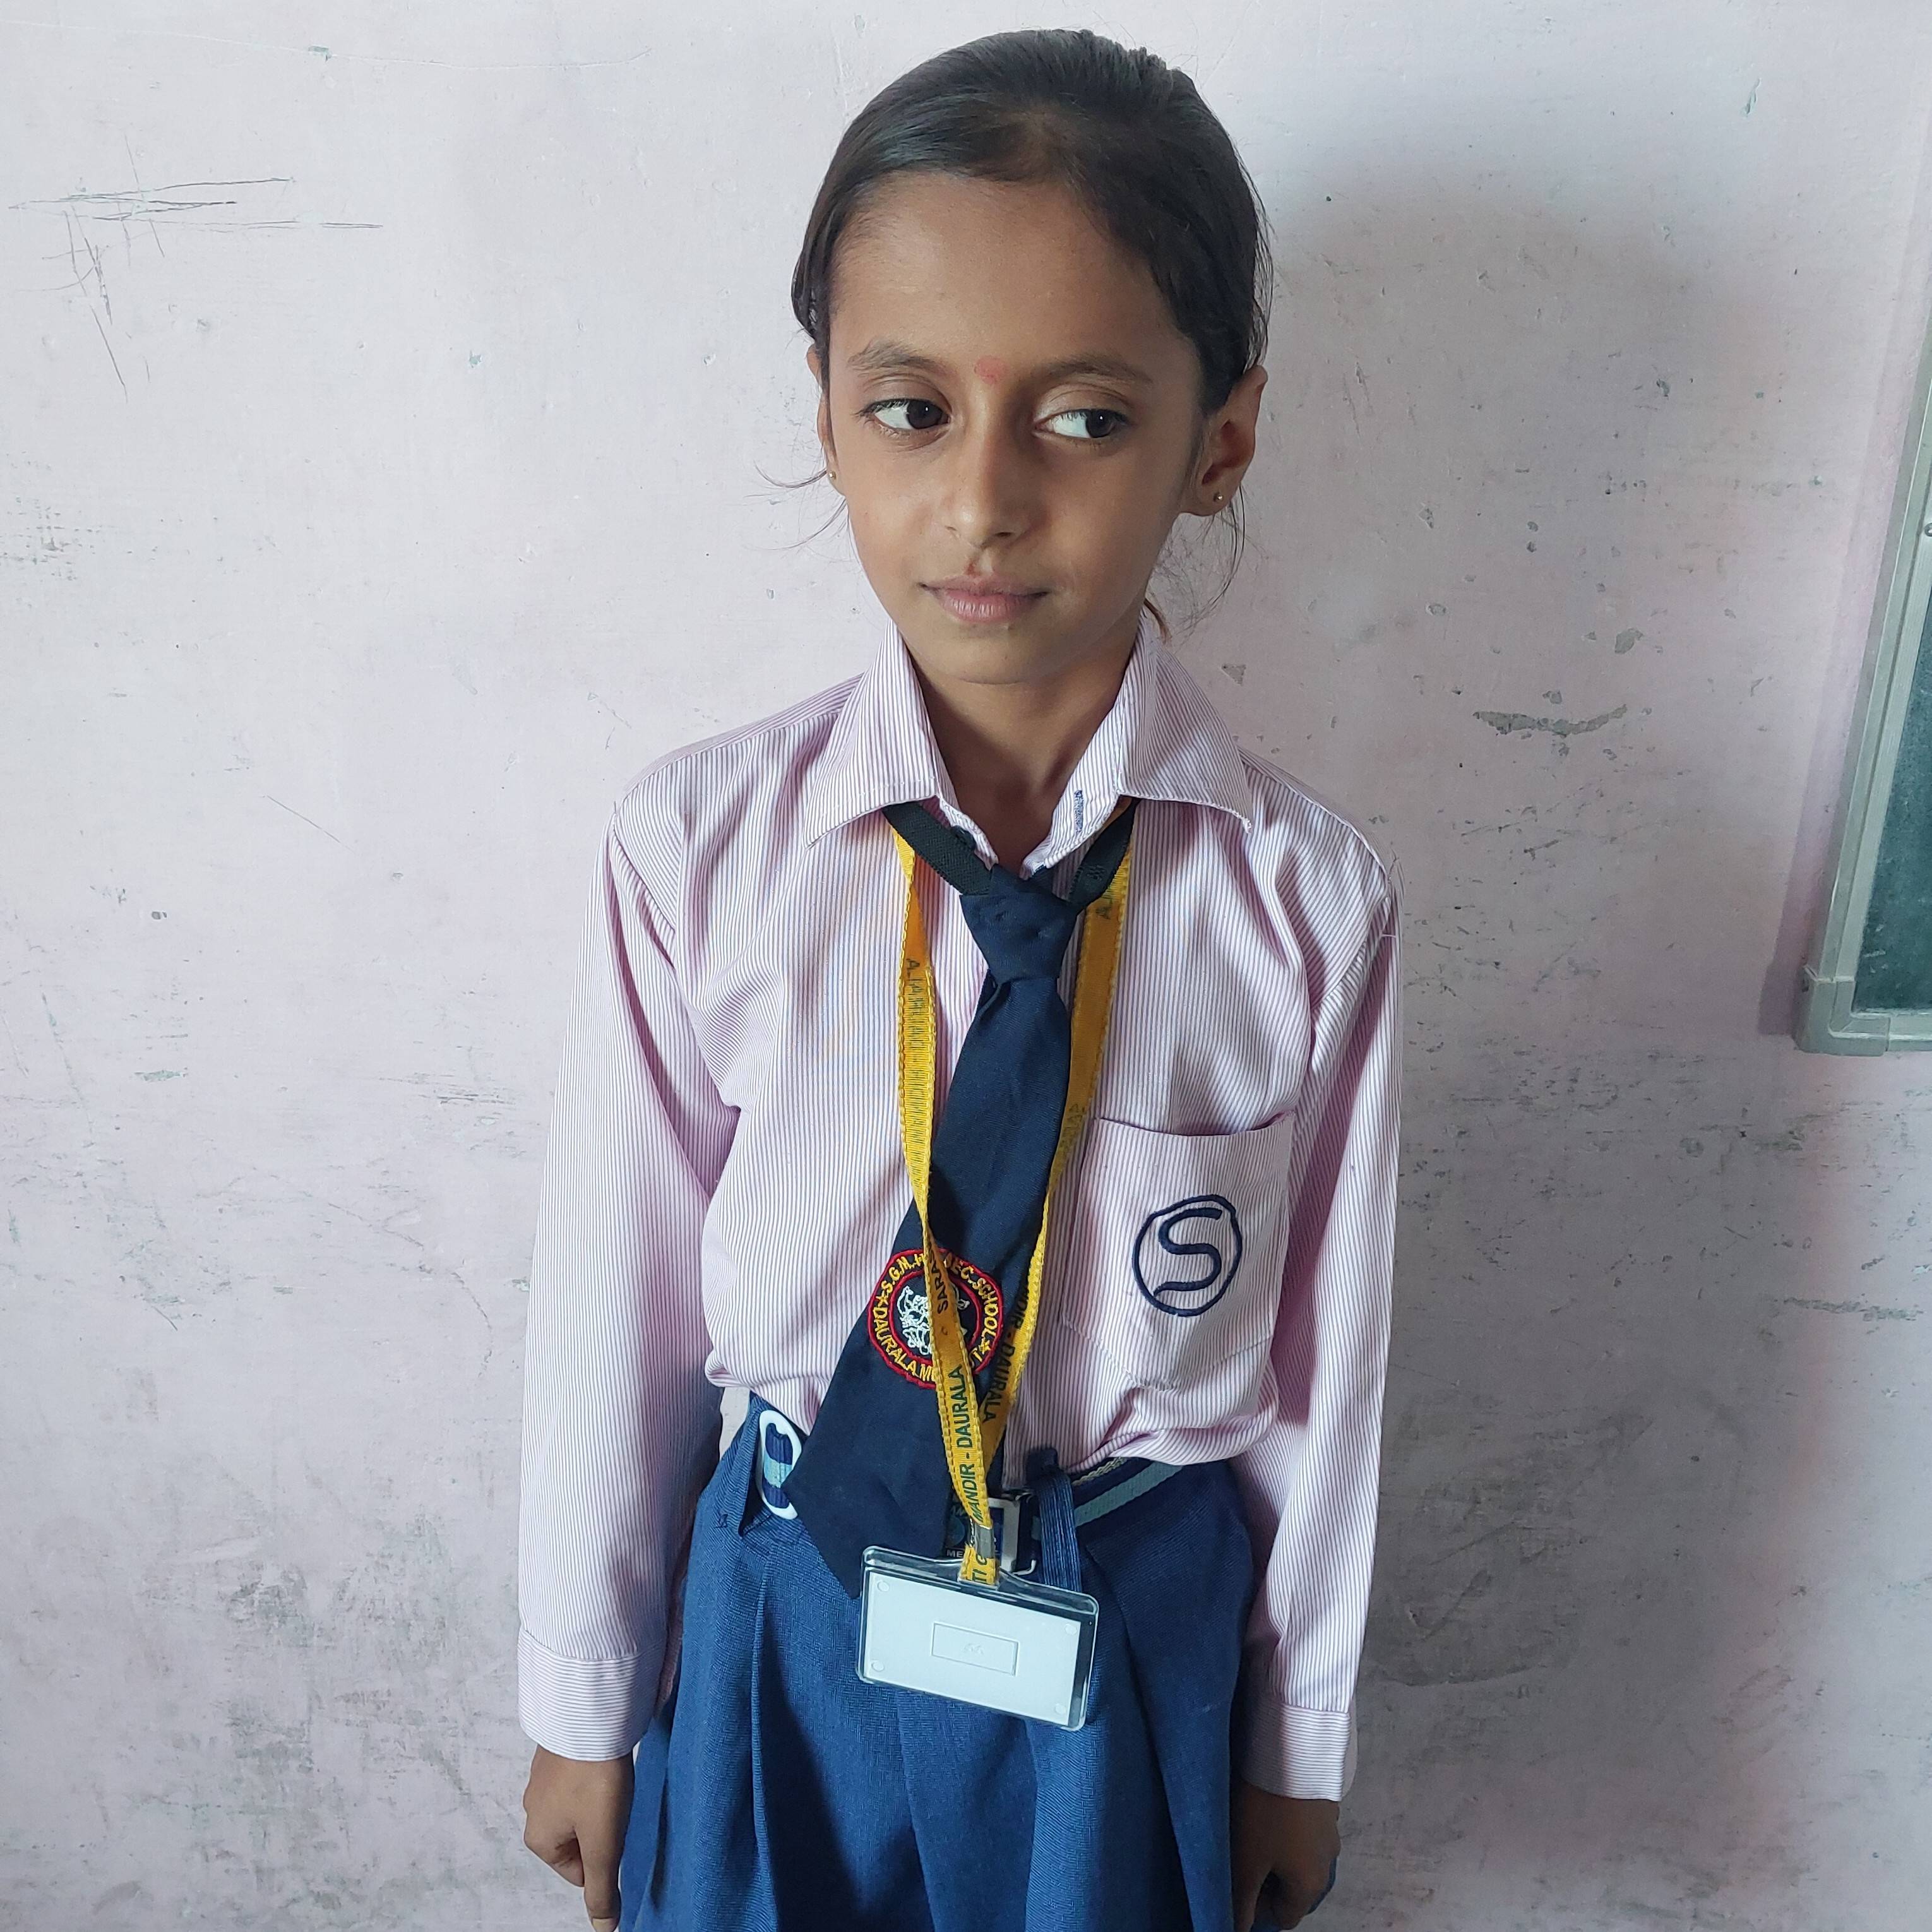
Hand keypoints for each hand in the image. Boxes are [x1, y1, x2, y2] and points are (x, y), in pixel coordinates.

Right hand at [522, 1744, 634, 1930]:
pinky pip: (578, 1778)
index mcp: (538, 1838)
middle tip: (617, 1803)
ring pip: (579, 1806)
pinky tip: (606, 1763)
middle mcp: (532, 1809)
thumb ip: (602, 1889)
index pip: (577, 1870)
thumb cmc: (595, 1783)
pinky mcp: (555, 1751)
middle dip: (601, 1827)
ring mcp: (541, 1778)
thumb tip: (605, 1930)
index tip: (615, 1827)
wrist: (588, 1715)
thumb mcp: (603, 1843)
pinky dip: (593, 1776)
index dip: (604, 1855)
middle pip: (578, 1838)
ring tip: (613, 1782)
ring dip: (598, 1799)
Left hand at [1231, 1779, 1339, 1929]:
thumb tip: (1242, 1927)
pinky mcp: (1326, 1806)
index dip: (1258, 1910)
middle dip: (1268, 1881)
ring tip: (1253, 1831)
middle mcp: (1327, 1864)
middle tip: (1242, 1858)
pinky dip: (1288, 1830)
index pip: (1285, 1917)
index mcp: (1309, 1885)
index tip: (1238, 1887)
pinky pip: (1305, 1832)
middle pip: (1294, 1889)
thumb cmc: (1266, 1814)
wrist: (1293, 1753)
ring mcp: (1330, 1833)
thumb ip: (1243, 1899)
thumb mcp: (1246, 1859)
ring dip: (1278, 1853)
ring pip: (1300, 1858)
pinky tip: (1270, 1811)